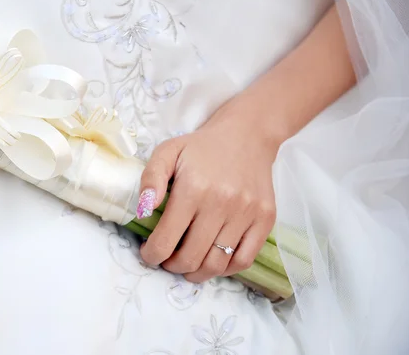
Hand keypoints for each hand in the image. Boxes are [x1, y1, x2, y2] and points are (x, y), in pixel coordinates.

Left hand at [137, 97, 279, 282]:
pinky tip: (212, 261)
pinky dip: (225, 270)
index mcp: (193, 189)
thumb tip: (143, 211)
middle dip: (171, 266)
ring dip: (196, 273)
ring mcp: (247, 214)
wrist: (247, 135)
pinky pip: (244, 260)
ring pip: (217, 264)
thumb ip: (150, 179)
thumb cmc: (201, 147)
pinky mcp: (265, 219)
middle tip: (166, 260)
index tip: (149, 253)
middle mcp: (221, 204)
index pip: (166, 240)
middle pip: (191, 258)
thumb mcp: (167, 152)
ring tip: (187, 265)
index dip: (152, 255)